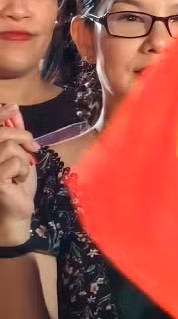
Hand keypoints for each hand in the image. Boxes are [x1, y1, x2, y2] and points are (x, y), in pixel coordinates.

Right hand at [0, 104, 38, 242]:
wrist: (17, 211)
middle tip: (33, 148)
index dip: (0, 115)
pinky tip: (18, 181)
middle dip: (23, 137)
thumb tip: (13, 108)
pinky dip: (23, 171)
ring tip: (21, 171)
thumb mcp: (20, 155)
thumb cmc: (17, 185)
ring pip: (8, 147)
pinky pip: (14, 163)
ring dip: (23, 159)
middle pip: (1, 134)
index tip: (13, 107)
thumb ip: (15, 135)